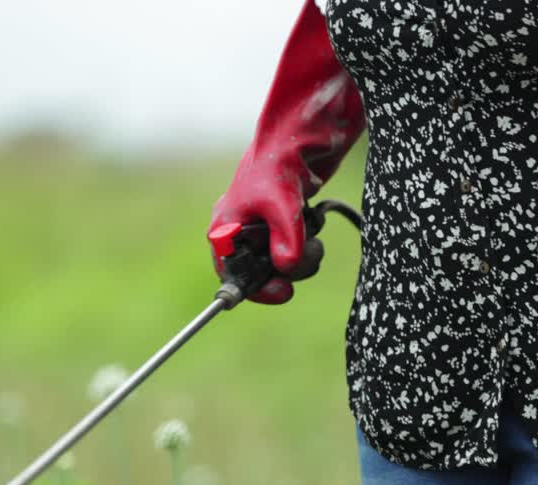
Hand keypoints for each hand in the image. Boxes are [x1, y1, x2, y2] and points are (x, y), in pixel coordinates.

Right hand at [208, 152, 310, 304]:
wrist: (298, 140)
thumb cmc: (278, 164)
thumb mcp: (283, 205)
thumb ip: (286, 240)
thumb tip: (287, 268)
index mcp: (226, 229)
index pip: (231, 275)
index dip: (257, 289)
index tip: (284, 291)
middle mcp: (239, 233)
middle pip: (261, 273)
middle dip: (288, 268)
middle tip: (308, 253)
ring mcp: (261, 231)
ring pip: (282, 264)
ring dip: (303, 254)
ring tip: (312, 233)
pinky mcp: (280, 227)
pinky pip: (294, 250)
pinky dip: (307, 242)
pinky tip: (311, 222)